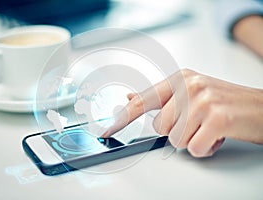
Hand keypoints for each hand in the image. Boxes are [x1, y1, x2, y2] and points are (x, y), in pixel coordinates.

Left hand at [102, 69, 262, 156]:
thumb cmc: (227, 103)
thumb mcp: (192, 93)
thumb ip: (161, 98)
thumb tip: (129, 99)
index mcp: (181, 79)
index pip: (142, 101)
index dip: (122, 118)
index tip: (107, 129)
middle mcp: (189, 86)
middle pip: (159, 127)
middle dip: (178, 131)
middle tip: (199, 123)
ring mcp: (202, 101)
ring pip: (175, 140)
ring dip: (193, 140)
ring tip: (210, 128)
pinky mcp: (216, 118)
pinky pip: (194, 149)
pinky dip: (206, 148)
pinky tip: (218, 136)